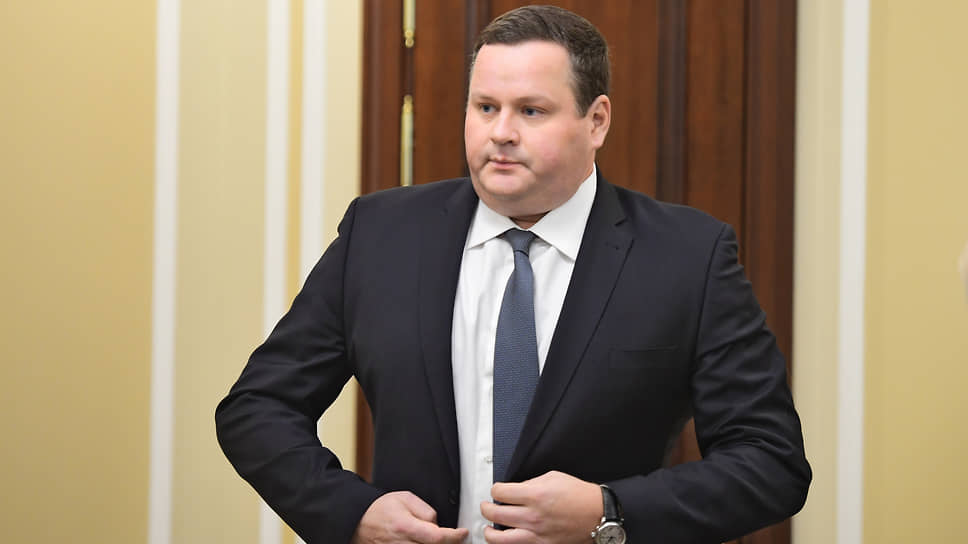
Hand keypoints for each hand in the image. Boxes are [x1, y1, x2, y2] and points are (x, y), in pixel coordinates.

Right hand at [351, 491, 468, 543]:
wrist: (360, 522)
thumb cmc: (381, 509)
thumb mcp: (405, 499)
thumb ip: (426, 511)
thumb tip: (438, 525)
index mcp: (405, 526)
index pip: (437, 537)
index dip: (454, 537)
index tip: (462, 533)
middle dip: (447, 543)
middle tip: (453, 536)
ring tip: (439, 538)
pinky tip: (427, 542)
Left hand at [480, 471, 601, 543]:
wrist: (596, 514)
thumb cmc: (578, 495)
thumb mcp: (552, 477)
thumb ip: (530, 483)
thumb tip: (515, 490)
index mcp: (535, 495)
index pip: (500, 493)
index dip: (495, 490)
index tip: (497, 490)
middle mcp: (533, 516)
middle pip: (494, 514)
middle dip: (486, 508)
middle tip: (487, 506)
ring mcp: (536, 533)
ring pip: (499, 538)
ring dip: (489, 532)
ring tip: (488, 527)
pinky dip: (507, 542)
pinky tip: (506, 537)